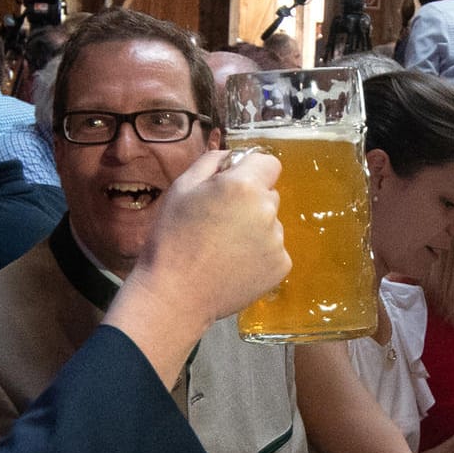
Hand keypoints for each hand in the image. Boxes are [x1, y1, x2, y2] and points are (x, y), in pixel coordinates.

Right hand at [129, 150, 287, 323]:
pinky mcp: (281, 266)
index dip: (252, 171)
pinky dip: (258, 254)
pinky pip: (273, 250)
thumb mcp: (182, 188)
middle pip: (269, 195)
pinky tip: (233, 263)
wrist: (176, 294)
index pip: (269, 163)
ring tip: (223, 247)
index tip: (234, 185)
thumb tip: (232, 158)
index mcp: (244, 186)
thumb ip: (212, 162)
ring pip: (271, 223)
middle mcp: (267, 210)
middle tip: (220, 221)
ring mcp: (277, 241)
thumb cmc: (172, 238)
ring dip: (254, 229)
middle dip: (250, 201)